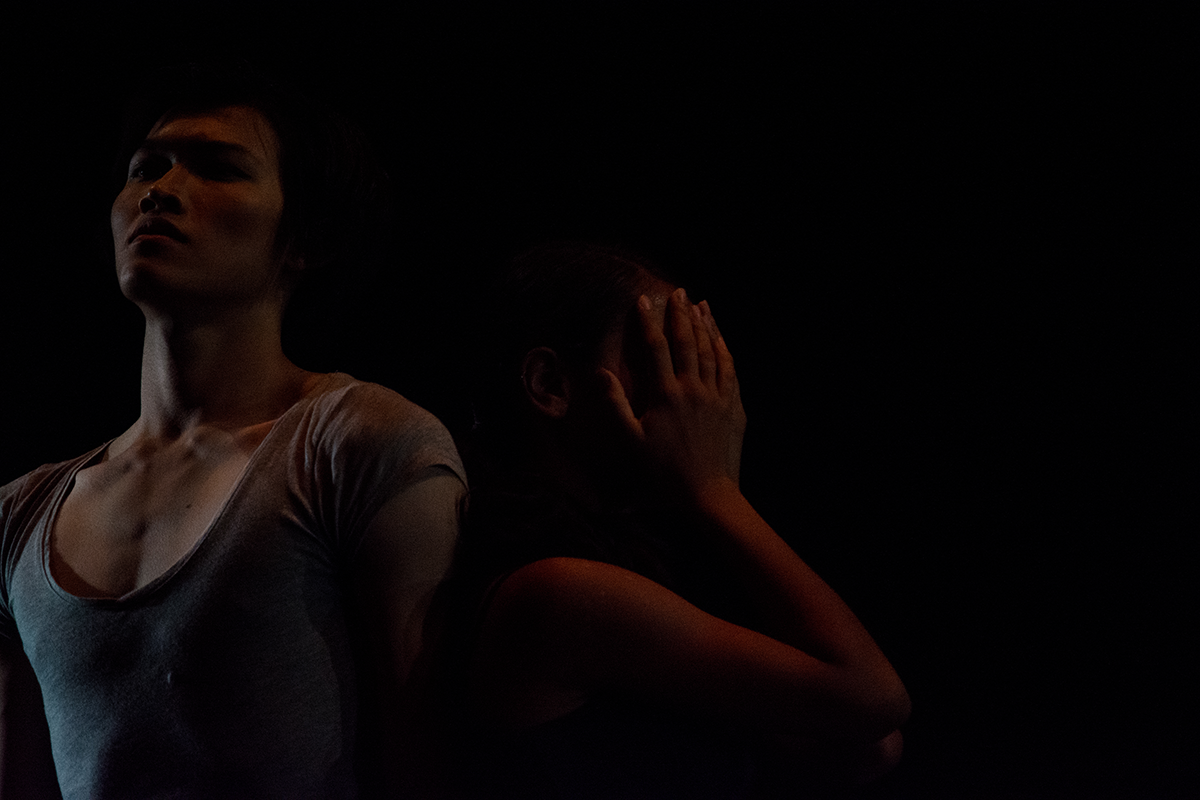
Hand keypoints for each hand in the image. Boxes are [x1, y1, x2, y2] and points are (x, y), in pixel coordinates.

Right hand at [597, 288, 746, 501]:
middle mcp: (692, 389)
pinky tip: (720, 338)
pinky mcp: (729, 406)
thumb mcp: (631, 440)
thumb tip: (601, 373)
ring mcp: (714, 396)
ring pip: (710, 350)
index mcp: (666, 395)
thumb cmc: (662, 470)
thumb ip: (615, 405)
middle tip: (678, 292)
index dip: (648, 322)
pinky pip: (728, 369)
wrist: (705, 492)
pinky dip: (723, 349)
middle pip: (687, 342)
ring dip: (705, 325)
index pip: (655, 348)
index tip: (642, 301)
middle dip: (681, 314)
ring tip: (700, 304)